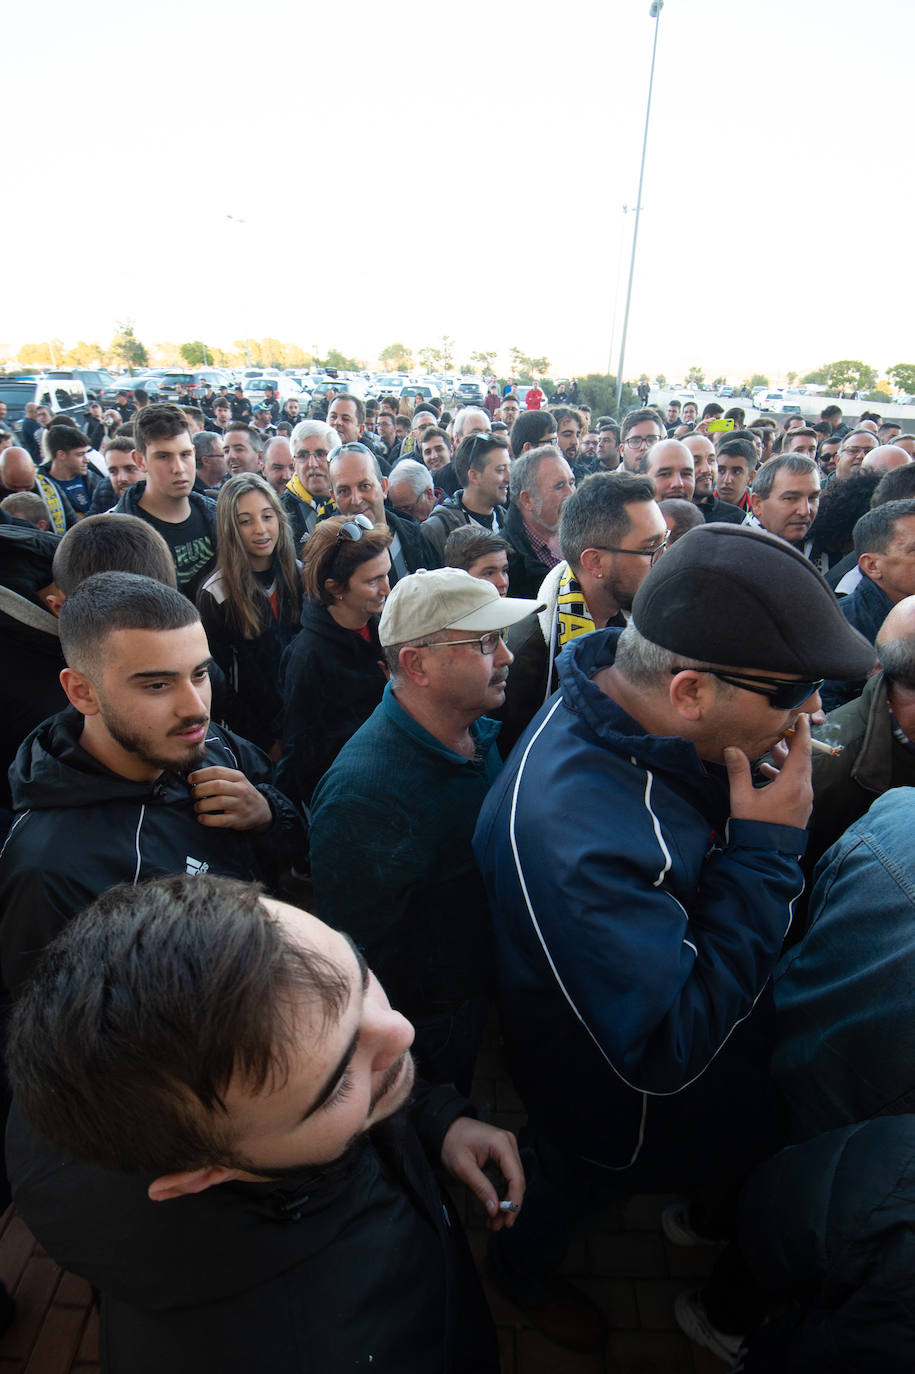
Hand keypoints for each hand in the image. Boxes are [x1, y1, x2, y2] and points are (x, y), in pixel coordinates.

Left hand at [188, 767, 272, 831]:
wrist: (262, 811)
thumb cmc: (242, 794)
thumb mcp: (236, 781)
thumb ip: (220, 777)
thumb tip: (194, 776)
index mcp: (238, 777)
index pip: (217, 771)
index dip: (200, 775)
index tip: (190, 779)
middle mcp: (241, 790)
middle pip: (217, 786)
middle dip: (200, 790)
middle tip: (193, 794)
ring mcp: (241, 805)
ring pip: (219, 802)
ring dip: (203, 805)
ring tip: (197, 807)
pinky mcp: (238, 820)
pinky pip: (221, 820)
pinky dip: (208, 820)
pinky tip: (201, 818)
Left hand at [440, 1117, 523, 1230]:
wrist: (445, 1128)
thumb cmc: (452, 1143)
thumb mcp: (463, 1167)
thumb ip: (480, 1188)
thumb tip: (494, 1209)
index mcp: (501, 1144)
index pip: (516, 1177)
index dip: (514, 1201)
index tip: (508, 1220)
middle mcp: (509, 1144)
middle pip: (517, 1181)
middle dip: (509, 1205)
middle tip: (498, 1225)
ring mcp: (507, 1148)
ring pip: (513, 1181)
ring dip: (505, 1202)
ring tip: (494, 1221)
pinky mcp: (503, 1154)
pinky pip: (507, 1176)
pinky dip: (501, 1193)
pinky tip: (493, 1208)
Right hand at [724, 714, 812, 829]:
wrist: (767, 855)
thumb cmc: (755, 826)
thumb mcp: (742, 798)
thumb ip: (739, 771)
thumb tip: (732, 749)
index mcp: (792, 784)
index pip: (801, 751)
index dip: (801, 732)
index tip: (800, 716)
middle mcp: (803, 790)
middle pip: (803, 759)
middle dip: (793, 743)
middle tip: (782, 729)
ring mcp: (804, 800)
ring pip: (800, 771)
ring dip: (787, 759)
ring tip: (771, 750)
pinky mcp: (801, 808)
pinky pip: (797, 783)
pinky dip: (786, 773)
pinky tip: (768, 772)